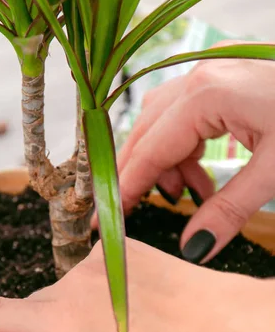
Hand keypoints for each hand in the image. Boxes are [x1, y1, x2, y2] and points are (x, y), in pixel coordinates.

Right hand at [118, 48, 274, 262]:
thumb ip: (228, 211)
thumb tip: (192, 251)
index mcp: (205, 97)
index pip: (148, 150)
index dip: (124, 189)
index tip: (104, 222)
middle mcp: (197, 82)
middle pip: (144, 135)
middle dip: (135, 178)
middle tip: (125, 216)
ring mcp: (207, 81)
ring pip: (161, 129)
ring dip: (164, 167)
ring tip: (186, 198)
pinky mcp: (219, 89)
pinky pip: (183, 124)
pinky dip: (184, 155)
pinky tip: (202, 178)